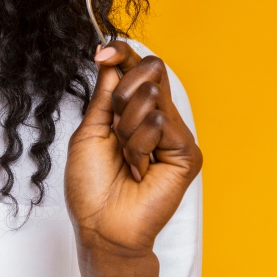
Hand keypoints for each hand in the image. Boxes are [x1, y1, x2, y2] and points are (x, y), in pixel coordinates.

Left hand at [65, 41, 202, 254]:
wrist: (101, 224)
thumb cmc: (90, 184)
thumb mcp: (90, 130)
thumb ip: (104, 94)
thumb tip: (109, 57)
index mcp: (132, 111)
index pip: (137, 68)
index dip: (122, 53)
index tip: (102, 52)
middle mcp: (157, 117)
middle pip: (151, 70)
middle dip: (121, 93)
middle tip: (114, 126)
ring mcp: (174, 134)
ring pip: (150, 97)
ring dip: (124, 129)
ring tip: (125, 158)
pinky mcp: (187, 152)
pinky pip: (159, 124)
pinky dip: (138, 146)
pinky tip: (138, 169)